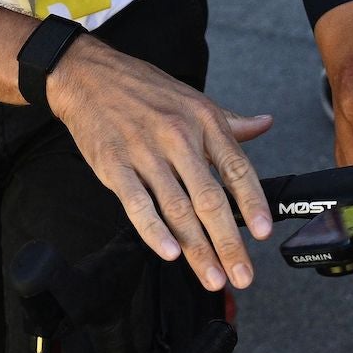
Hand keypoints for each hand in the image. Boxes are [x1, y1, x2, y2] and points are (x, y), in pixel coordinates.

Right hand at [48, 38, 273, 292]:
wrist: (88, 75)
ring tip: (212, 276)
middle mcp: (178, 136)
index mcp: (203, 120)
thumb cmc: (144, 88)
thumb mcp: (192, 98)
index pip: (235, 166)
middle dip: (228, 242)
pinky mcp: (114, 164)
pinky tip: (169, 253)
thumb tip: (265, 124)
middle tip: (243, 275)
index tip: (262, 232)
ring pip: (177, 208)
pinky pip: (137, 203)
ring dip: (197, 248)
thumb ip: (230, 121)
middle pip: (209, 198)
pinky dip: (153, 230)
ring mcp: (144, 151)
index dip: (252, 202)